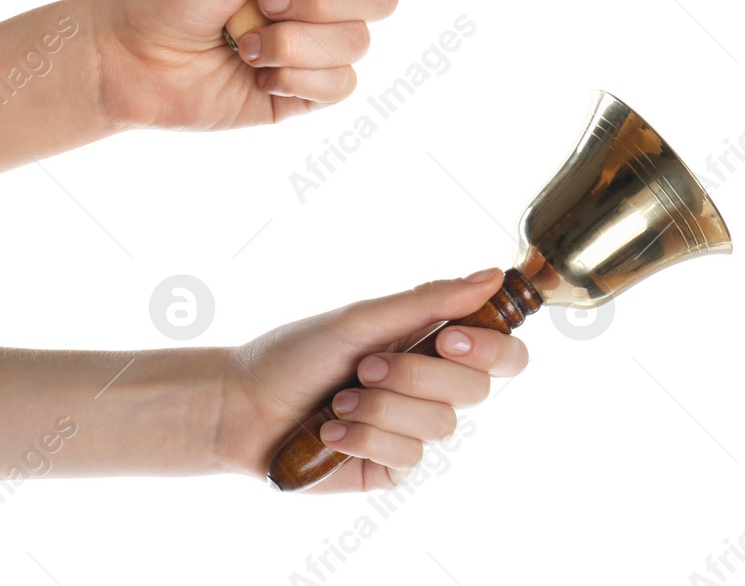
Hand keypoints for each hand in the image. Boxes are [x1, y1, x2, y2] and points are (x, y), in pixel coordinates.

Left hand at [91, 0, 437, 130]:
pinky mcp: (307, 94)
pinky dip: (294, 76)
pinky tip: (254, 71)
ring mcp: (320, 49)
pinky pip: (339, 86)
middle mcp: (329, 1)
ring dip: (293, 41)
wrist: (125, 57)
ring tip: (244, 39)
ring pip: (357, 45)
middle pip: (383, 0)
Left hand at [215, 269, 527, 492]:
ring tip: (338, 401)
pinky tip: (331, 432)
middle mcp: (433, 389)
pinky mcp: (391, 468)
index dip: (492, 349)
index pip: (504, 353)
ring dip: (381, 408)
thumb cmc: (296, 354)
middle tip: (367, 367)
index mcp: (435, 346)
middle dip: (415, 376)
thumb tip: (493, 276)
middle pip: (477, 389)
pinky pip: (409, 457)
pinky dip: (364, 437)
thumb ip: (431, 301)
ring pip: (440, 425)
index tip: (451, 339)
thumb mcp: (364, 318)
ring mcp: (415, 430)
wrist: (240, 407)